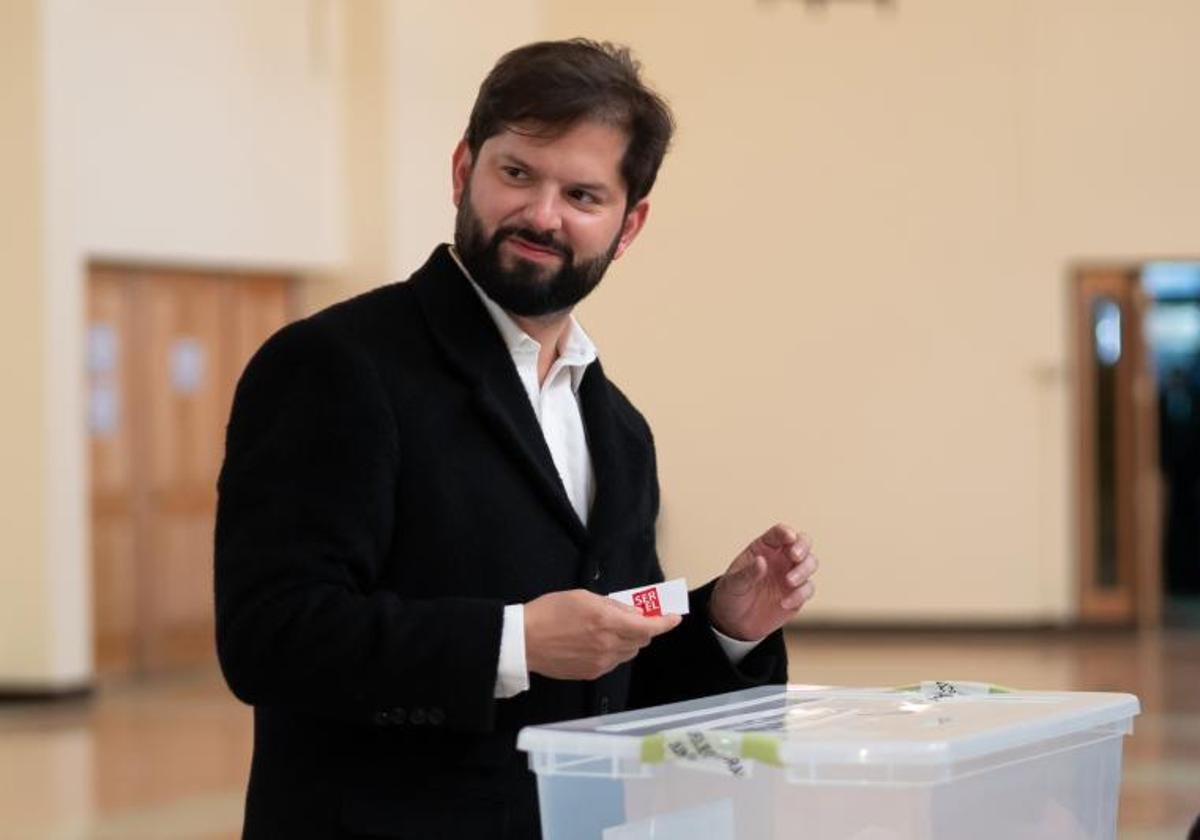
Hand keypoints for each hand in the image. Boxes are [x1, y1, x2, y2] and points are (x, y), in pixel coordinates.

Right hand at [524, 589, 681, 680]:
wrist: (524, 642)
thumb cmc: (550, 612)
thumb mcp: (583, 597)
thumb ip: (612, 605)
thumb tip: (634, 613)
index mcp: (607, 622)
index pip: (648, 627)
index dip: (665, 623)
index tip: (674, 618)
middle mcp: (608, 645)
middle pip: (642, 640)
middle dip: (644, 628)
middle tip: (636, 618)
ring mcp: (601, 663)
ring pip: (630, 653)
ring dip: (630, 641)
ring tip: (613, 630)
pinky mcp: (592, 674)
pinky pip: (614, 662)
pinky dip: (615, 651)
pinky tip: (599, 643)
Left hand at [709, 523, 817, 640]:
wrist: (734, 622)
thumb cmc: (732, 594)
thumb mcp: (733, 583)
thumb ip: (747, 572)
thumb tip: (761, 561)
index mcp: (764, 548)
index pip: (778, 533)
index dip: (785, 532)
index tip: (788, 538)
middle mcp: (781, 558)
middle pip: (802, 542)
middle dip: (802, 546)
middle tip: (795, 556)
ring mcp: (791, 574)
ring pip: (810, 563)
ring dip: (803, 570)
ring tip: (789, 582)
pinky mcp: (797, 593)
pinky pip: (808, 588)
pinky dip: (800, 594)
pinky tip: (784, 603)